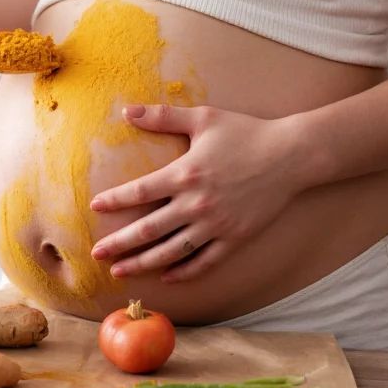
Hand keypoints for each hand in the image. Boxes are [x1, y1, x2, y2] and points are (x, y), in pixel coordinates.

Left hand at [90, 104, 307, 282]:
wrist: (292, 156)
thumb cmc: (246, 133)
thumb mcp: (204, 118)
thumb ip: (164, 116)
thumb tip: (127, 110)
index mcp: (185, 174)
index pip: (140, 192)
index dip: (115, 200)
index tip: (95, 206)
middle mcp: (196, 204)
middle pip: (149, 229)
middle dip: (119, 244)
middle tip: (96, 254)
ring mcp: (215, 225)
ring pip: (171, 251)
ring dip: (143, 263)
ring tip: (120, 271)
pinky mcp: (234, 238)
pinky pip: (204, 261)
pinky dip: (184, 272)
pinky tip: (166, 277)